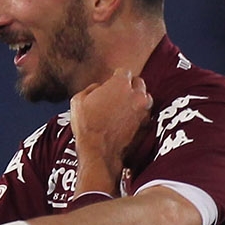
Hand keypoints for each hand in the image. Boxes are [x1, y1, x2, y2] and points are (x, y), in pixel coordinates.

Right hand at [69, 68, 150, 196]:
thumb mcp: (78, 100)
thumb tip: (98, 88)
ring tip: (124, 109)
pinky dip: (138, 115)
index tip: (111, 84)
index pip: (124, 72)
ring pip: (144, 98)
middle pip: (138, 83)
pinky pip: (145, 114)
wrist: (99, 152)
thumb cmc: (87, 126)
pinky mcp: (146, 125)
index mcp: (120, 84)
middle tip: (118, 96)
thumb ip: (91, 88)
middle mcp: (136, 94)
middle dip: (129, 87)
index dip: (116, 77)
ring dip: (136, 100)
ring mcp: (144, 110)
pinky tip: (127, 121)